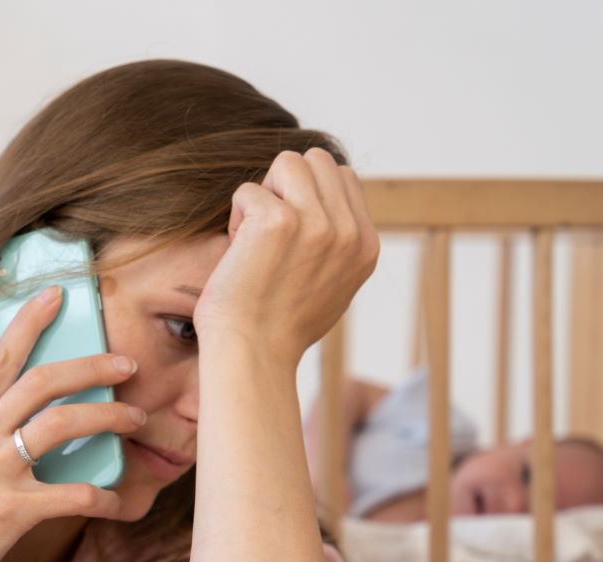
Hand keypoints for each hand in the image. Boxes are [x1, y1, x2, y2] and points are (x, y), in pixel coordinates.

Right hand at [0, 286, 148, 561]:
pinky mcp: (10, 511)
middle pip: (43, 380)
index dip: (30, 321)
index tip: (58, 294)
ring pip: (62, 424)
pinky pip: (71, 495)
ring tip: (133, 418)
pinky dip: (102, 496)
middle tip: (126, 363)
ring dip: (106, 416)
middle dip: (91, 365)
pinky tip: (118, 501)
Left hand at [193, 147, 379, 363]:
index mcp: (366, 246)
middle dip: (286, 186)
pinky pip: (248, 190)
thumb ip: (338, 245)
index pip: (343, 178)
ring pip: (287, 162)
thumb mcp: (332, 286)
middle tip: (268, 234)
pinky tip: (239, 255)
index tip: (289, 239)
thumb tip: (327, 205)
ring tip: (254, 238)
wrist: (253, 358)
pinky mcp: (278, 221)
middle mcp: (348, 232)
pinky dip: (236, 218)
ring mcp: (317, 223)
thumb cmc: (279, 328)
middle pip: (317, 161)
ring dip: (263, 195)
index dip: (307, 196)